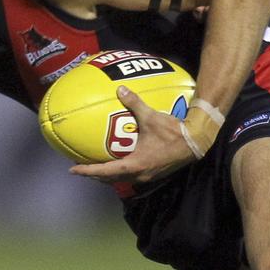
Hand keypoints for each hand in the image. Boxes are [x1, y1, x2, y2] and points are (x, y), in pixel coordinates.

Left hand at [70, 85, 194, 183]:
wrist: (196, 142)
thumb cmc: (173, 131)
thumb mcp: (151, 117)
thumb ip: (134, 104)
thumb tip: (121, 90)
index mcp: (135, 164)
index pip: (105, 171)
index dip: (87, 171)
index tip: (73, 170)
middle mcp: (139, 175)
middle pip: (111, 180)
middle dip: (95, 175)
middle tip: (82, 169)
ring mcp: (148, 176)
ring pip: (122, 180)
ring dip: (109, 176)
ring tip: (98, 168)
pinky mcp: (155, 174)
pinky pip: (132, 176)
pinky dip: (121, 173)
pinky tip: (121, 163)